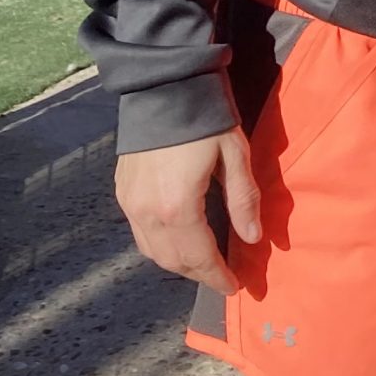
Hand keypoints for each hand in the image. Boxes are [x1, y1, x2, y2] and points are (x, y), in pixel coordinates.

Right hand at [114, 130, 261, 296]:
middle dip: (198, 274)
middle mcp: (146, 214)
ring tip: (204, 264)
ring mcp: (129, 204)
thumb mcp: (235, 156)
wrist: (164, 87)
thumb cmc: (207, 119)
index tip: (236, 287)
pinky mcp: (122, 192)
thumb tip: (253, 238)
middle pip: (172, 260)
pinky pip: (140, 234)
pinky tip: (179, 240)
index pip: (199, 257)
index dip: (217, 276)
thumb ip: (243, 200)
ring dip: (178, 263)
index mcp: (177, 208)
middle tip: (222, 278)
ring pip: (152, 251)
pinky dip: (160, 246)